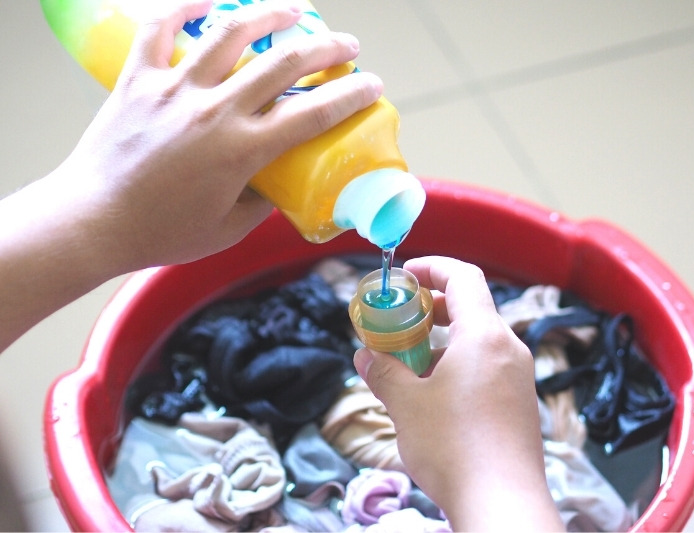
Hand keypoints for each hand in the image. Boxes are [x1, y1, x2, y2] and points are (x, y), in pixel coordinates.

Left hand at [53, 0, 382, 270]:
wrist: (93, 221)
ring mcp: (175, 89)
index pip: (313, 113)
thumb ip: (261, 202)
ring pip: (230, 31)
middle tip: (346, 45)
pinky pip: (162, 27)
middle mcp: (214, 110)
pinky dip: (185, 5)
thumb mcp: (228, 229)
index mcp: (242, 150)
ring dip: (270, 14)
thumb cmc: (161, 232)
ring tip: (293, 9)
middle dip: (327, 48)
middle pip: (284, 62)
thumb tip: (277, 182)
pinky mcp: (140, 79)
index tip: (372, 84)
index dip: (351, 95)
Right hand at [353, 256, 563, 531]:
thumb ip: (383, 373)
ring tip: (409, 365)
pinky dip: (458, 366)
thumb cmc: (453, 446)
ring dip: (442, 342)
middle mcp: (509, 349)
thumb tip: (365, 357)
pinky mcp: (520, 403)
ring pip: (478, 342)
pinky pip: (487, 368)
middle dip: (432, 309)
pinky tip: (434, 396)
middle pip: (472, 308)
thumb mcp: (406, 404)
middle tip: (400, 322)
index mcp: (485, 335)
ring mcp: (519, 377)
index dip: (433, 266)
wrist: (502, 503)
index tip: (406, 274)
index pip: (464, 277)